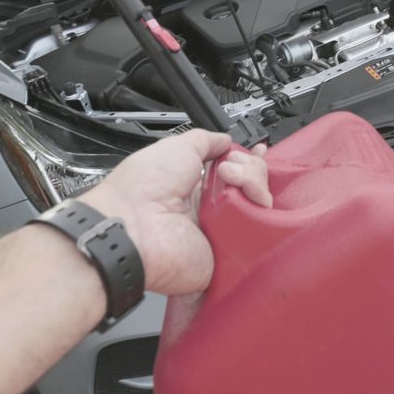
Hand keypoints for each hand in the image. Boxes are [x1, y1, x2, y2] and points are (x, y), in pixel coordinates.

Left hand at [84, 131, 270, 296]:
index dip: (250, 162)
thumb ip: (206, 141)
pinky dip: (259, 208)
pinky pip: (261, 229)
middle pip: (254, 184)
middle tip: (228, 167)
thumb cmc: (144, 187)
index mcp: (196, 188)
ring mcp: (223, 230)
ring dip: (254, 181)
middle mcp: (212, 210)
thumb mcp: (176, 147)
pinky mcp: (230, 252)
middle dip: (251, 167)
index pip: (236, 175)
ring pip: (261, 203)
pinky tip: (243, 198)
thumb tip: (226, 141)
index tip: (259, 150)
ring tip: (230, 179)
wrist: (133, 227)